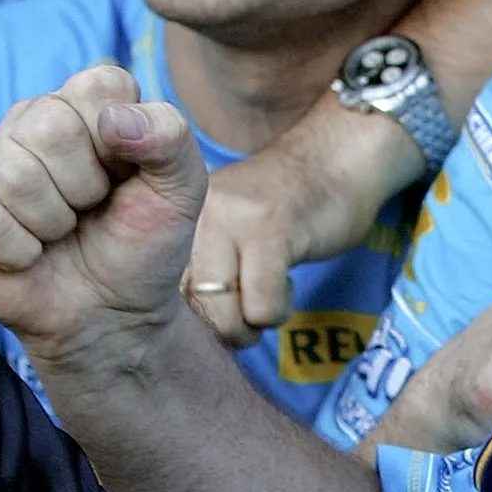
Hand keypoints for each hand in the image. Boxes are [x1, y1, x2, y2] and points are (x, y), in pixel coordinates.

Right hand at [0, 64, 211, 370]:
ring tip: (61, 233)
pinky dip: (22, 253)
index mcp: (84, 105)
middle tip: (90, 210)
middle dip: (86, 187)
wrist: (113, 316)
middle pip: (50, 126)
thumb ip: (170, 137)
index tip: (126, 175)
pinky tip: (30, 254)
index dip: (121, 141)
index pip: (97, 86)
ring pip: (14, 175)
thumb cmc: (141, 245)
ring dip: (54, 222)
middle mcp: (30, 122)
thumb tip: (116, 118)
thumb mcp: (181, 190)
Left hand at [183, 102, 421, 345]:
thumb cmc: (275, 212)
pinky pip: (262, 305)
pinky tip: (287, 282)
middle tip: (250, 311)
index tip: (224, 308)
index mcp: (170, 216)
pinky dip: (278, 310)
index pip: (161, 293)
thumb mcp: (218, 232)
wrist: (330, 162)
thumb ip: (194, 265)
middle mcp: (189, 213)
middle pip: (191, 309)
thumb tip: (180, 329)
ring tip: (269, 295)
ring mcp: (229, 219)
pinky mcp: (270, 231)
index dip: (198, 317)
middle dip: (225, 329)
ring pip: (224, 314)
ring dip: (254, 323)